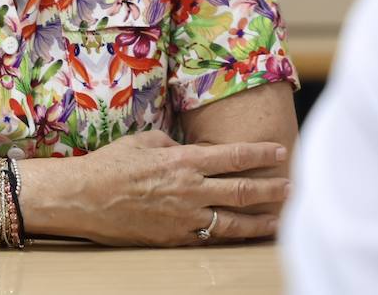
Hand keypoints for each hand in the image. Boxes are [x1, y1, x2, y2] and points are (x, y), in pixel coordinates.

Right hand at [56, 130, 289, 245]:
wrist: (85, 198)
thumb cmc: (110, 164)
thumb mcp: (143, 141)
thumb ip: (172, 145)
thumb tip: (188, 152)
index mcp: (183, 160)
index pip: (233, 156)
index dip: (260, 154)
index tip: (280, 151)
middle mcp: (190, 189)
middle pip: (242, 190)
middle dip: (271, 188)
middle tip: (292, 187)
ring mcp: (184, 217)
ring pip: (233, 221)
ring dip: (260, 219)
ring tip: (280, 219)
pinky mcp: (174, 237)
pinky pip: (210, 236)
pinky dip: (231, 235)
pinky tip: (243, 233)